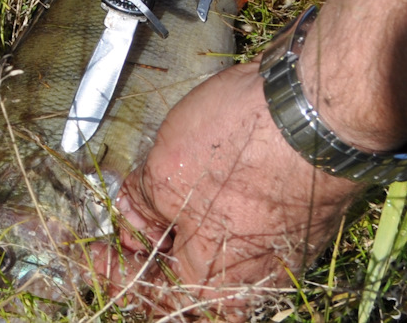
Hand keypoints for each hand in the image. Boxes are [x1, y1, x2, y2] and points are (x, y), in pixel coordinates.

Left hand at [95, 60, 364, 318]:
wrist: (316, 113)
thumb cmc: (235, 152)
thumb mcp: (163, 176)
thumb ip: (141, 206)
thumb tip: (134, 220)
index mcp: (217, 287)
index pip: (152, 293)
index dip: (114, 272)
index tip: (90, 251)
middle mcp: (254, 281)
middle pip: (187, 277)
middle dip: (147, 253)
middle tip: (119, 227)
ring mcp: (278, 249)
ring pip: (213, 250)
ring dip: (174, 229)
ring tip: (143, 200)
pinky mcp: (291, 217)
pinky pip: (238, 229)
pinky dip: (204, 213)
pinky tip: (180, 184)